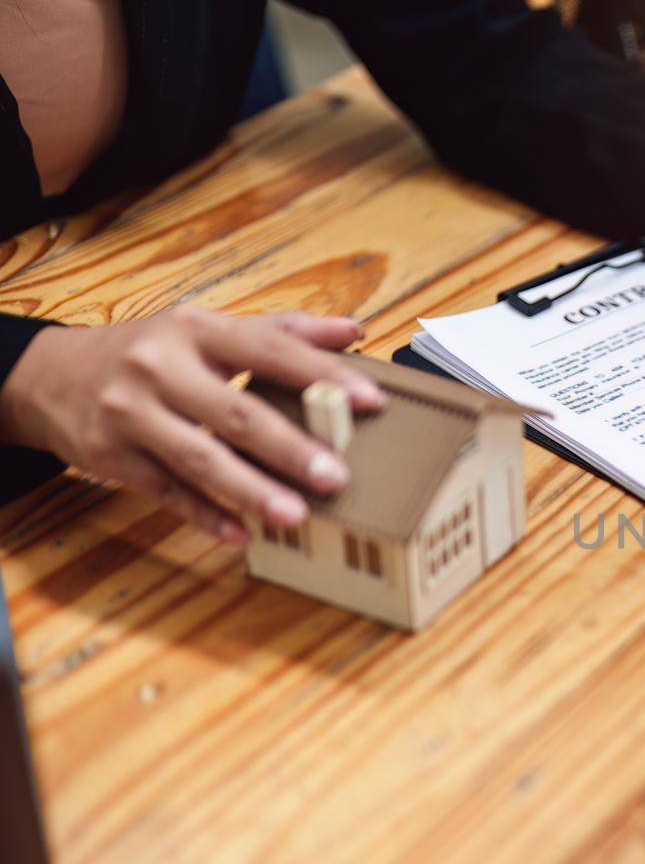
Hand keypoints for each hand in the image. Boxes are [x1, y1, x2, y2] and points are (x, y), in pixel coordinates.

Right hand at [0, 308, 384, 541]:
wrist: (53, 376)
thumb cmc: (152, 353)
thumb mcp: (207, 330)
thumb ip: (282, 331)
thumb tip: (352, 331)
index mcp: (196, 330)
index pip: (268, 349)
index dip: (322, 374)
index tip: (371, 400)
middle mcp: (160, 368)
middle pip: (234, 412)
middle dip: (288, 447)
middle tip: (336, 475)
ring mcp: (133, 415)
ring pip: (199, 458)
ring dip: (250, 490)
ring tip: (295, 515)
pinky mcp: (114, 458)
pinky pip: (167, 492)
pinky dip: (205, 515)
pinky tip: (242, 534)